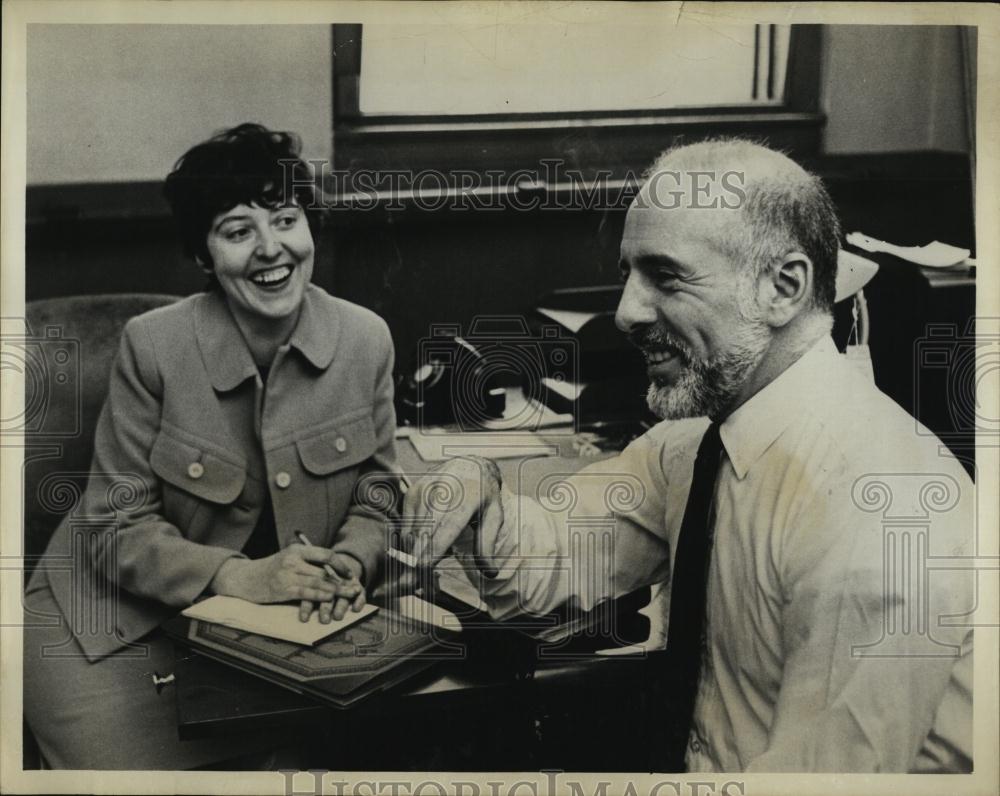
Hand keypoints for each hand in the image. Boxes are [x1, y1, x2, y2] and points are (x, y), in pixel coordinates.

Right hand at [210, 546, 362, 620]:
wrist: (244, 579)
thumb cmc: (270, 570)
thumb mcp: (288, 559)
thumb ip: (306, 562)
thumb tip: (332, 571)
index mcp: (296, 550)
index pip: (325, 554)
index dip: (340, 564)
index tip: (349, 573)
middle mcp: (293, 560)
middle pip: (324, 570)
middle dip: (342, 580)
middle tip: (355, 587)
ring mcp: (287, 574)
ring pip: (318, 582)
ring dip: (336, 590)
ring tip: (348, 594)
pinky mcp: (282, 589)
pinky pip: (306, 592)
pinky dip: (320, 595)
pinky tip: (329, 598)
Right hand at [399, 456, 503, 577]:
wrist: (469, 466)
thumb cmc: (483, 495)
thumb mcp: (494, 516)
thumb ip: (488, 544)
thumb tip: (490, 573)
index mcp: (466, 498)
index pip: (446, 528)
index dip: (433, 549)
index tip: (422, 568)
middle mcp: (442, 491)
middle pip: (424, 531)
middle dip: (417, 558)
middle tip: (412, 583)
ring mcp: (424, 490)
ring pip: (412, 530)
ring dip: (412, 553)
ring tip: (419, 571)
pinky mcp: (412, 493)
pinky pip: (406, 524)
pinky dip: (410, 541)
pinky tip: (421, 549)